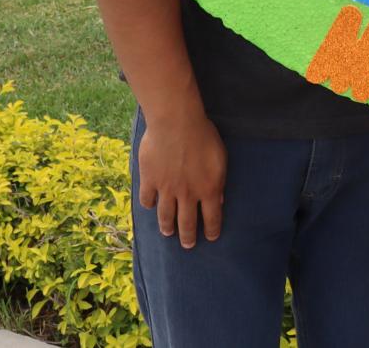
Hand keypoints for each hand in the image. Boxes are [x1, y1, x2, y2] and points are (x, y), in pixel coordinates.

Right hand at [135, 108, 226, 248]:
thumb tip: (219, 200)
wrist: (176, 123)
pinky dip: (149, 204)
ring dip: (167, 227)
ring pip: (166, 216)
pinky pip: (147, 199)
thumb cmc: (203, 136)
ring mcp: (166, 189)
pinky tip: (150, 205)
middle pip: (187, 223)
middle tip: (188, 245)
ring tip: (168, 233)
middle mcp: (187, 194)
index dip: (212, 230)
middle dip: (188, 237)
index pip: (212, 218)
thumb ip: (219, 181)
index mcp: (208, 189)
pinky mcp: (149, 180)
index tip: (210, 238)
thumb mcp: (220, 158)